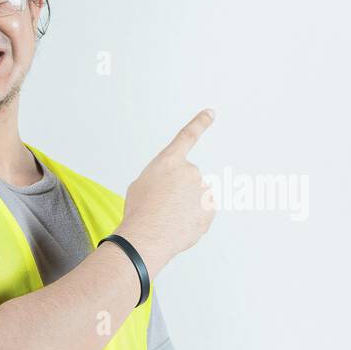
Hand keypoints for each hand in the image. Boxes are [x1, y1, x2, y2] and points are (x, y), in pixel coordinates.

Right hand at [117, 109, 217, 277]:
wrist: (147, 236)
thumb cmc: (139, 212)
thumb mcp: (141, 184)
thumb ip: (161, 178)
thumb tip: (171, 188)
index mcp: (169, 161)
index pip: (187, 136)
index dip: (199, 123)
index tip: (210, 113)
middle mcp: (190, 171)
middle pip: (188, 179)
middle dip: (180, 192)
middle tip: (164, 206)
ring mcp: (203, 190)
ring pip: (197, 198)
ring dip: (187, 206)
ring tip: (169, 218)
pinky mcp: (211, 210)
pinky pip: (203, 213)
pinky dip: (194, 219)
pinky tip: (180, 226)